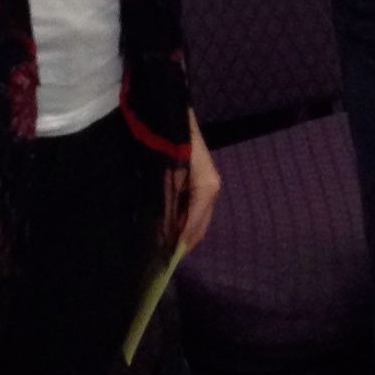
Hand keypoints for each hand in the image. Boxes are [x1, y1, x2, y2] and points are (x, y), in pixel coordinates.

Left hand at [163, 116, 220, 257]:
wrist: (171, 113)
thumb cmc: (168, 145)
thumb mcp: (166, 180)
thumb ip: (168, 208)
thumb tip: (165, 237)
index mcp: (208, 189)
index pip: (194, 227)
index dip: (180, 245)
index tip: (164, 261)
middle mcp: (213, 189)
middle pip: (200, 226)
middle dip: (183, 242)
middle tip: (161, 256)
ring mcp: (210, 184)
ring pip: (198, 218)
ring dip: (183, 231)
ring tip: (163, 243)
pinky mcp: (202, 180)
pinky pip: (194, 207)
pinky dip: (183, 219)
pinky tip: (169, 224)